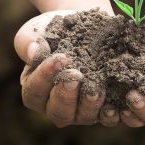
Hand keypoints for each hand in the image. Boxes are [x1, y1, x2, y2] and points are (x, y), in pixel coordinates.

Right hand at [14, 10, 119, 126]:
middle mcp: (58, 106)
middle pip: (58, 112)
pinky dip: (112, 115)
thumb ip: (28, 41)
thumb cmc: (54, 30)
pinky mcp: (104, 109)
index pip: (35, 91)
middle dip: (66, 95)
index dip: (45, 77)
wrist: (85, 25)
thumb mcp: (35, 30)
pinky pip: (108, 118)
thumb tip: (33, 52)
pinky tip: (116, 106)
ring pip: (83, 117)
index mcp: (37, 91)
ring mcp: (82, 111)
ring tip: (96, 88)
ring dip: (89, 105)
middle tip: (76, 75)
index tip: (60, 57)